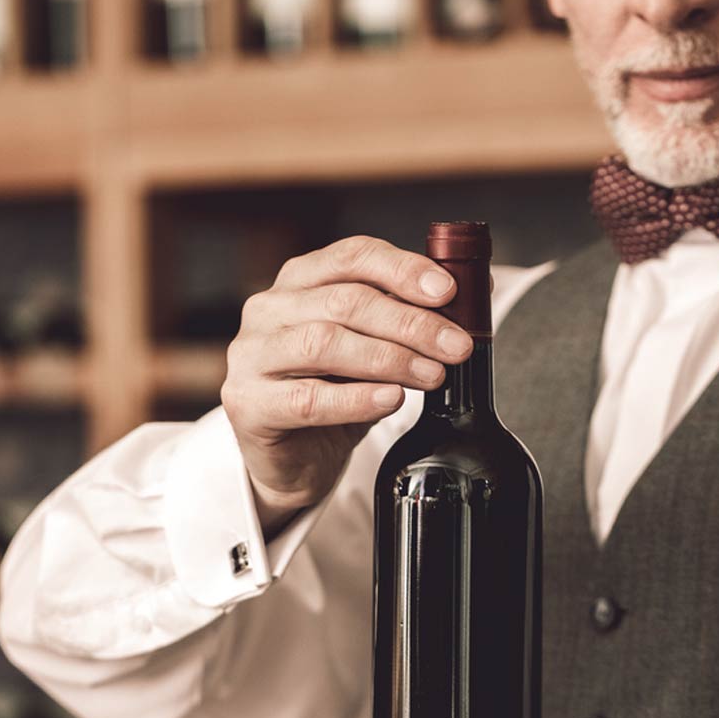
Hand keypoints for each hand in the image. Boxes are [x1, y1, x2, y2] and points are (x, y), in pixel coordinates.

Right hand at [219, 236, 475, 536]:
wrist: (291, 461)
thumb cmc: (333, 396)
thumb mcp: (370, 351)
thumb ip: (402, 321)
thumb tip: (471, 297)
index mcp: (298, 282)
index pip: (352, 257)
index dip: (403, 269)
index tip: (448, 292)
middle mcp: (268, 309)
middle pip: (345, 301)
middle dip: (411, 322)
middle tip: (455, 346)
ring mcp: (250, 356)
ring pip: (324, 343)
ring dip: (389, 358)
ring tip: (432, 375)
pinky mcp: (247, 404)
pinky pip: (307, 398)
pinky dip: (356, 398)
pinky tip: (391, 399)